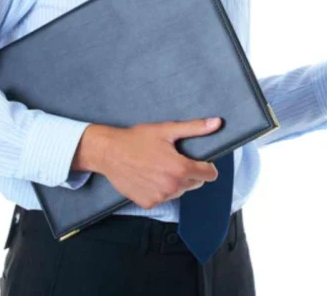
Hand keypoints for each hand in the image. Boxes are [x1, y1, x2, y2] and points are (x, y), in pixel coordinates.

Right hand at [71, 118, 221, 209]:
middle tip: (174, 159)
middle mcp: (172, 186)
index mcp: (180, 168)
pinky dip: (161, 190)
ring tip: (161, 167)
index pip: (209, 175)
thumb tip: (217, 123)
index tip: (200, 160)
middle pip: (196, 183)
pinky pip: (164, 198)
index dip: (207, 166)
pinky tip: (151, 177)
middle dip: (191, 173)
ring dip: (176, 182)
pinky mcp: (148, 203)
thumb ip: (195, 128)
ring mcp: (159, 197)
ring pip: (180, 191)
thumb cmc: (137, 139)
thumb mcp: (167, 130)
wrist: (109, 153)